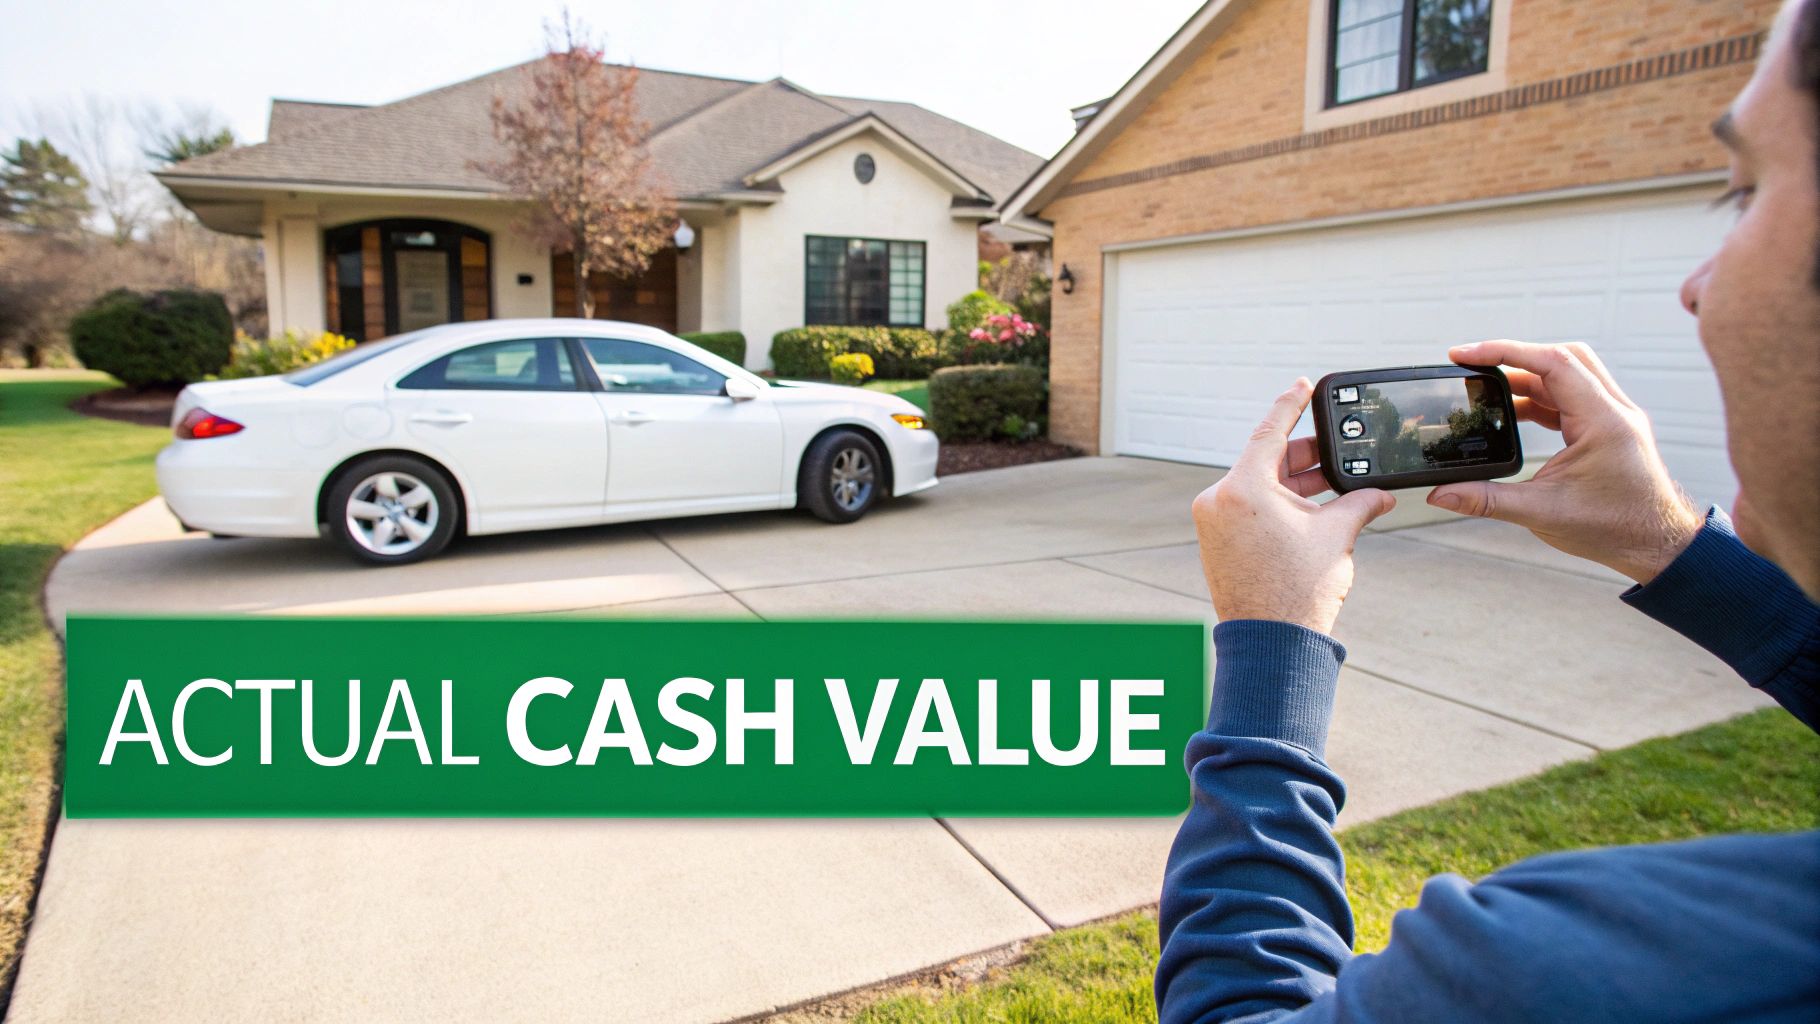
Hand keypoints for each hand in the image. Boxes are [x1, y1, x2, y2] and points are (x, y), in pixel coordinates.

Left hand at [1192, 379, 1396, 632]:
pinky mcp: (1216, 540)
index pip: (1270, 431)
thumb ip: (1359, 503)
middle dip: (1306, 456)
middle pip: (1267, 460)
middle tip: (1337, 447)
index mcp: (1243, 488)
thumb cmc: (1298, 592)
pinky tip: (1311, 506)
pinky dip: (1279, 502)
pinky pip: (1249, 507)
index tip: (1304, 384)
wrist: (1272, 642)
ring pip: (1260, 485)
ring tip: (1334, 484)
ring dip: (1296, 482)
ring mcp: (1213, 521)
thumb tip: (1380, 493)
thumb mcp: (1336, 535)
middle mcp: (1219, 499)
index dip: (1291, 404)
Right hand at [1428, 340, 1701, 583]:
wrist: (1657, 546)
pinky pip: (1571, 397)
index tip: (1465, 354)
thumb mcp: (1541, 513)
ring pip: (1568, 374)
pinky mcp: (1609, 428)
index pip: (1552, 363)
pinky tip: (1513, 412)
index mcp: (1603, 422)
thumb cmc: (1615, 529)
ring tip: (1486, 391)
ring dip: (1526, 377)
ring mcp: (1614, 417)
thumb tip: (1440, 494)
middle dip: (1514, 356)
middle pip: (1562, 356)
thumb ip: (1486, 500)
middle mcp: (1614, 410)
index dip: (1504, 352)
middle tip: (1473, 365)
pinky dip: (1539, 397)